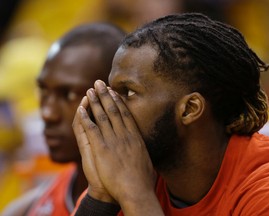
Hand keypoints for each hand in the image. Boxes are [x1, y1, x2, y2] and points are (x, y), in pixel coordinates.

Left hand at [76, 80, 159, 211]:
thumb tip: (143, 146)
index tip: (114, 92)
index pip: (126, 114)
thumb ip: (142, 151)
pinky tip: (81, 109)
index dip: (119, 101)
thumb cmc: (143, 179)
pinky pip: (92, 129)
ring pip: (102, 116)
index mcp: (135, 137)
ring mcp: (113, 140)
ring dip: (95, 102)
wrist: (136, 190)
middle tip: (99, 83)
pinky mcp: (102, 148)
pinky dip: (85, 118)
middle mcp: (124, 134)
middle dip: (106, 95)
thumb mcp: (147, 160)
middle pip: (114, 110)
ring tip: (90, 90)